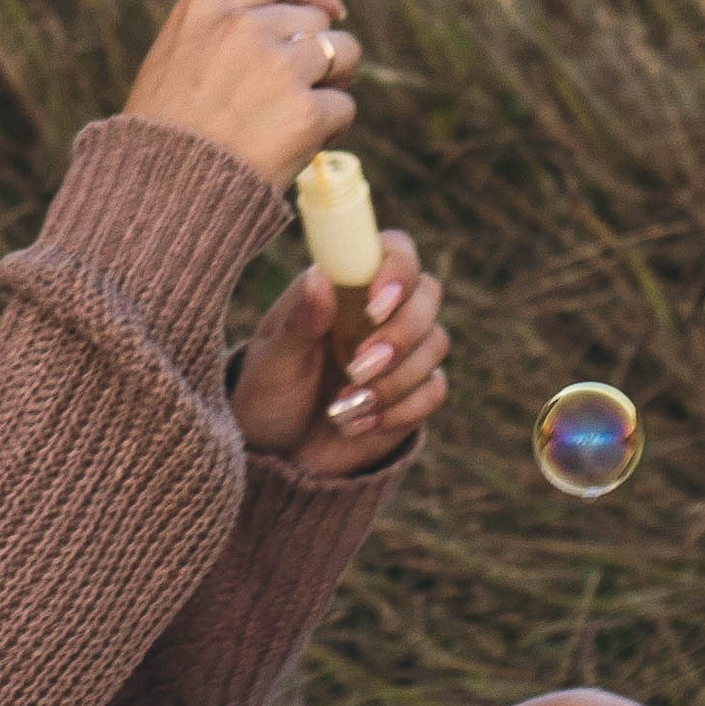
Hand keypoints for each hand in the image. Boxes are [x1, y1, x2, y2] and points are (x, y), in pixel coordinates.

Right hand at [120, 0, 358, 188]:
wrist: (158, 197)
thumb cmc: (163, 136)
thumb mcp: (175, 60)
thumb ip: (223, 32)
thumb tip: (298, 25)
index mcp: (206, 9)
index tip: (330, 8)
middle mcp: (243, 28)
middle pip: (315, 19)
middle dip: (318, 50)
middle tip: (300, 91)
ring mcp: (278, 68)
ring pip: (343, 54)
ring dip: (333, 82)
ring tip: (301, 116)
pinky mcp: (305, 112)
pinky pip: (344, 107)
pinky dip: (330, 128)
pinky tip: (298, 147)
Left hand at [228, 231, 446, 477]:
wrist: (277, 454)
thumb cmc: (269, 395)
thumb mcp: (274, 361)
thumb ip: (299, 321)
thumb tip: (319, 276)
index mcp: (344, 289)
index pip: (394, 251)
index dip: (397, 269)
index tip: (375, 306)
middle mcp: (379, 313)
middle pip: (427, 293)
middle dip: (400, 333)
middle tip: (356, 367)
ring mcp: (402, 352)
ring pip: (436, 342)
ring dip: (395, 378)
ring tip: (344, 404)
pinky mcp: (414, 392)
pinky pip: (435, 389)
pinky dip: (401, 409)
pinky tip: (359, 424)